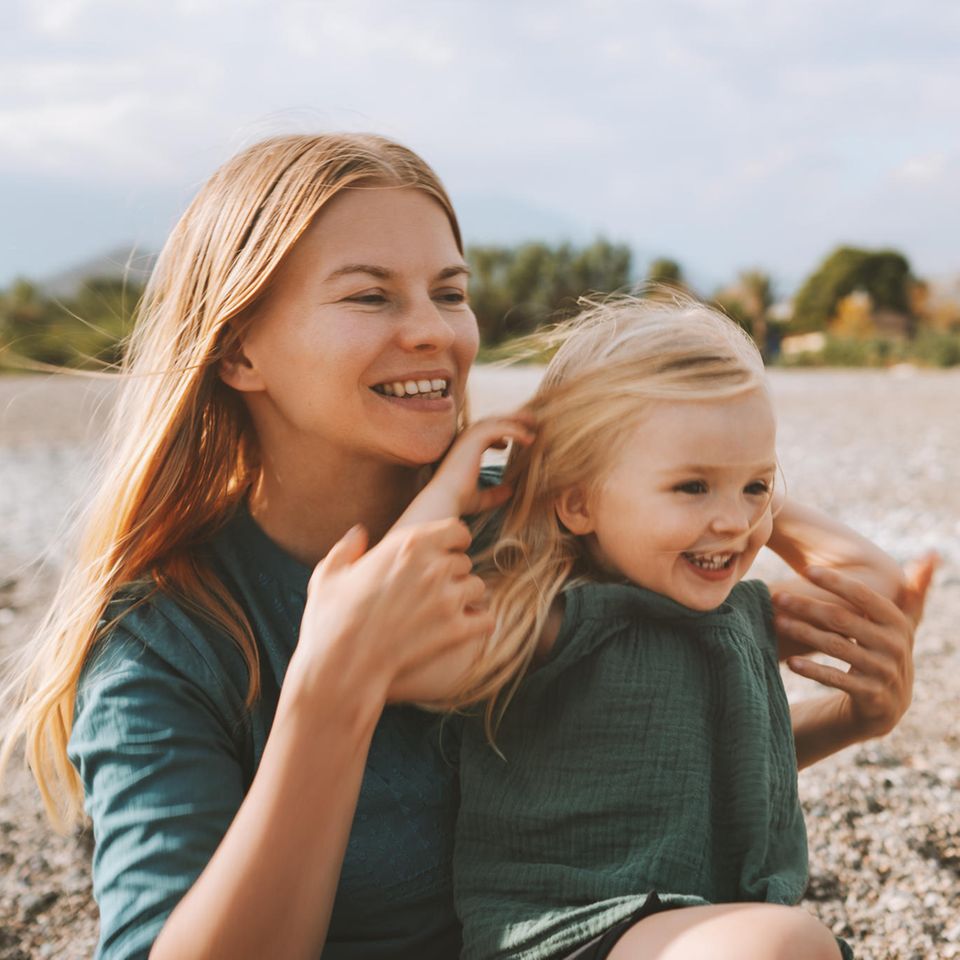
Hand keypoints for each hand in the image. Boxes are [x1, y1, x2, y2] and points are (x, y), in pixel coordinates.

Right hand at [289, 520, 493, 705]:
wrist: (342, 664)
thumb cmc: (331, 620)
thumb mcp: (328, 575)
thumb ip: (347, 549)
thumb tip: (359, 534)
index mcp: (408, 544)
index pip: (456, 529)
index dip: (451, 541)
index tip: (443, 552)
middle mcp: (434, 566)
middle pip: (464, 560)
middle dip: (453, 572)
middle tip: (435, 588)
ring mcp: (447, 598)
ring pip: (478, 587)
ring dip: (466, 596)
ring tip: (447, 609)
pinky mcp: (456, 629)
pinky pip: (487, 619)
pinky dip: (479, 623)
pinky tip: (464, 627)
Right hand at [398, 416, 534, 527]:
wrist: (446, 499)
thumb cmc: (458, 500)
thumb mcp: (481, 498)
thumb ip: (495, 493)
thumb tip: (510, 491)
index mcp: (464, 449)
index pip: (484, 433)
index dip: (498, 435)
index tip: (508, 444)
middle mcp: (466, 439)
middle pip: (492, 421)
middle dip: (511, 419)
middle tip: (530, 421)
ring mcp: (470, 436)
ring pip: (497, 420)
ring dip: (516, 420)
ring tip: (534, 422)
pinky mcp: (476, 438)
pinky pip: (501, 428)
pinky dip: (516, 431)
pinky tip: (529, 439)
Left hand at [773, 554, 936, 739]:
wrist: (889, 703)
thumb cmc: (887, 650)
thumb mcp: (904, 623)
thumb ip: (915, 591)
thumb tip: (932, 553)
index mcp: (898, 623)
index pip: (864, 596)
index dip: (837, 582)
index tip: (807, 569)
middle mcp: (893, 646)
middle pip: (842, 619)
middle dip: (807, 606)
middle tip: (778, 596)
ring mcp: (882, 671)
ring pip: (835, 647)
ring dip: (802, 633)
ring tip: (776, 622)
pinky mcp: (869, 695)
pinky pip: (836, 679)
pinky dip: (813, 670)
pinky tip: (790, 662)